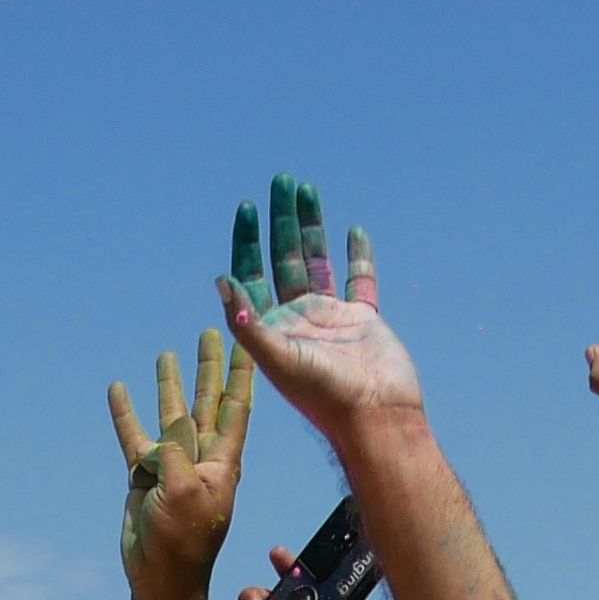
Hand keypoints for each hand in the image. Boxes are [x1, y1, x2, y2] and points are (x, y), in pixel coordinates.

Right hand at [113, 331, 255, 587]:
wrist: (161, 575)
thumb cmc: (183, 539)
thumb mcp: (185, 491)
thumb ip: (177, 453)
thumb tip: (168, 430)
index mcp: (223, 461)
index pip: (235, 407)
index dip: (241, 374)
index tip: (247, 344)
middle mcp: (200, 456)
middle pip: (205, 401)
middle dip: (208, 367)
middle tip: (210, 333)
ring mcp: (172, 464)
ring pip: (169, 414)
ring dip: (169, 384)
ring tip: (167, 354)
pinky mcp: (145, 474)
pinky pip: (134, 437)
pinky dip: (126, 413)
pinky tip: (120, 389)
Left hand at [219, 177, 423, 437]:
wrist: (376, 418)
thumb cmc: (325, 397)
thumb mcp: (279, 359)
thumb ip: (250, 324)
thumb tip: (222, 282)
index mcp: (273, 328)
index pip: (252, 275)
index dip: (247, 241)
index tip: (246, 208)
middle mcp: (298, 319)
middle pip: (284, 259)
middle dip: (280, 220)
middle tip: (279, 181)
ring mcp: (331, 318)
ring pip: (318, 261)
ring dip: (312, 226)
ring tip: (306, 189)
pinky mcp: (363, 320)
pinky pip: (360, 280)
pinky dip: (358, 255)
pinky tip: (353, 230)